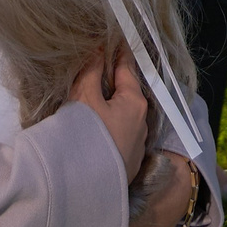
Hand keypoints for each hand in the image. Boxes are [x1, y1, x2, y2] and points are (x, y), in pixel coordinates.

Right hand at [66, 49, 148, 182]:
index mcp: (134, 102)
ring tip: (93, 102)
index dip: (118, 55)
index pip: (127, 69)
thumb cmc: (86, 135)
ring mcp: (137, 145)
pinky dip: (110, 128)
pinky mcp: (128, 163)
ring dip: (112, 108)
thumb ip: (91, 71)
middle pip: (126, 94)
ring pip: (124, 117)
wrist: (85, 185)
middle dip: (113, 83)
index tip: (114, 42)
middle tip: (97, 71)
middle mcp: (142, 122)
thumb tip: (98, 49)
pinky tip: (96, 131)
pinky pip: (120, 137)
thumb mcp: (84, 97)